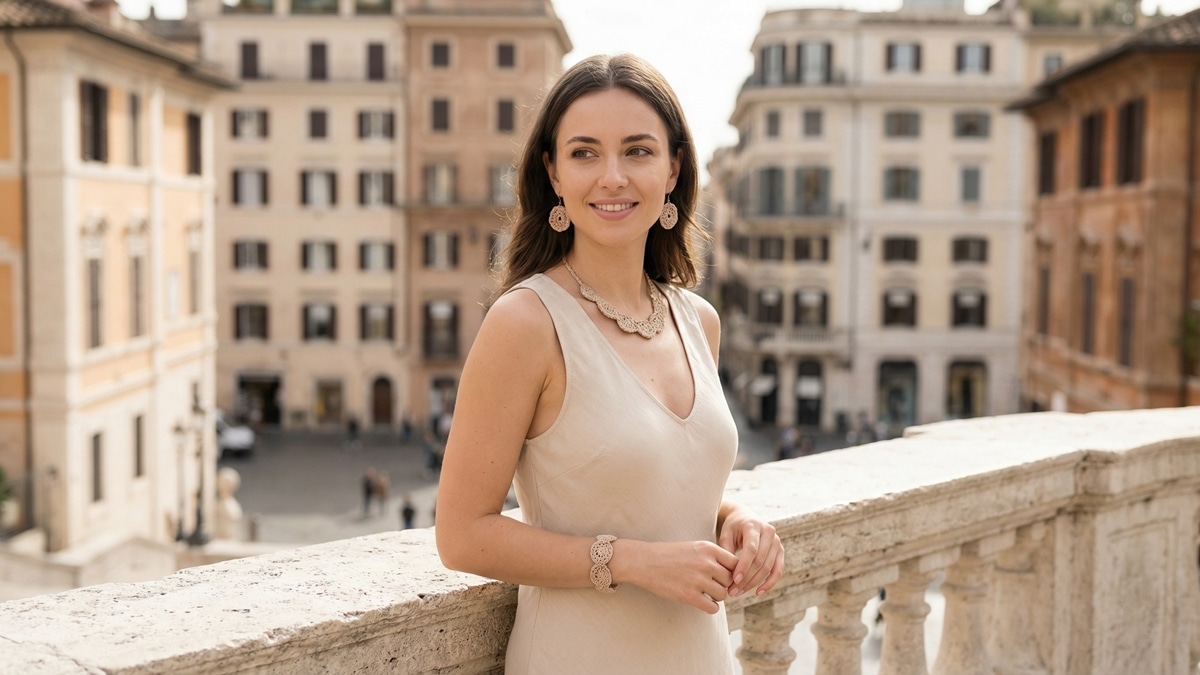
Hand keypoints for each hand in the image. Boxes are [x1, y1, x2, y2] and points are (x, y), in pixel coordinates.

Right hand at [613, 540, 738, 613]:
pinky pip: (713, 607)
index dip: (732, 571)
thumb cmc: (669, 554)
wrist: (644, 561)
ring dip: (716, 597)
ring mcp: (698, 580)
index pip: (735, 563)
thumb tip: (733, 574)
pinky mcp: (689, 596)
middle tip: (713, 586)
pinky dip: (710, 607)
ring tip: (705, 593)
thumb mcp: (694, 547)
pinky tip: (701, 602)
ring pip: (723, 595)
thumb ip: (713, 557)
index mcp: (708, 548)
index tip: (723, 576)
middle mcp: (706, 563)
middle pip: (730, 580)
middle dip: (724, 585)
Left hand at [717, 504, 783, 598]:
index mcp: (753, 525)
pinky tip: (758, 592)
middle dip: (746, 578)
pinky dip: (769, 583)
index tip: (734, 581)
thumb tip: (727, 574)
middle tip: (732, 591)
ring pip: (768, 567)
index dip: (743, 566)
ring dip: (754, 583)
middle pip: (760, 560)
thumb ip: (726, 552)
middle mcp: (768, 532)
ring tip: (739, 592)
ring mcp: (776, 541)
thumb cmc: (732, 528)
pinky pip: (777, 570)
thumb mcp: (725, 535)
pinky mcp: (780, 551)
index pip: (751, 549)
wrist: (744, 518)